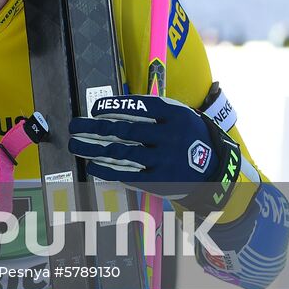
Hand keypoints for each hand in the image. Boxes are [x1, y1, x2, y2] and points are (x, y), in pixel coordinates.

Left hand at [68, 94, 241, 214]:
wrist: (214, 168)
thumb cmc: (188, 136)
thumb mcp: (179, 115)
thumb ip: (151, 111)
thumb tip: (111, 108)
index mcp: (176, 115)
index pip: (139, 107)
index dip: (113, 107)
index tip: (93, 109)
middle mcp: (170, 137)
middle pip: (125, 130)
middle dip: (95, 128)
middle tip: (74, 125)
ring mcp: (165, 161)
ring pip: (122, 153)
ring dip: (94, 149)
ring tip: (76, 145)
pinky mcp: (160, 181)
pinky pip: (128, 175)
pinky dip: (107, 170)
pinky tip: (91, 165)